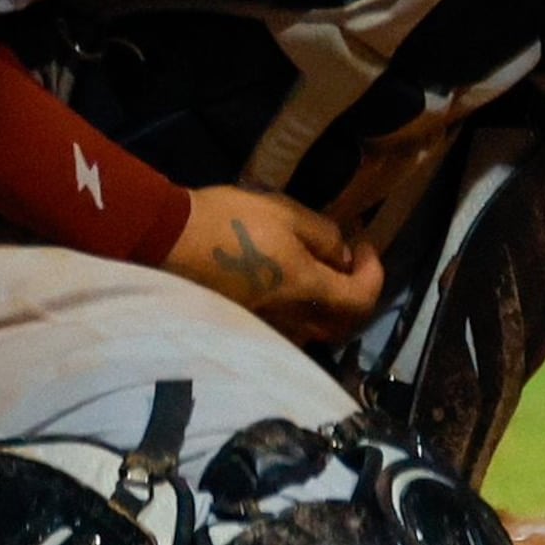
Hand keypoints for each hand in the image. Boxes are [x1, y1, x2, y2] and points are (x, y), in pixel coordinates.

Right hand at [162, 185, 383, 346]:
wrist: (169, 243)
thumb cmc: (232, 223)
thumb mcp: (287, 214)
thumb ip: (325, 237)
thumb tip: (343, 255)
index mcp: (309, 292)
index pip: (364, 299)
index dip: (375, 272)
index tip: (365, 244)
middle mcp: (295, 323)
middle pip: (345, 323)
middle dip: (357, 293)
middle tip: (350, 261)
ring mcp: (270, 331)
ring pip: (317, 329)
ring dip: (330, 303)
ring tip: (320, 270)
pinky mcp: (249, 329)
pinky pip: (291, 328)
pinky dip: (303, 309)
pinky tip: (290, 283)